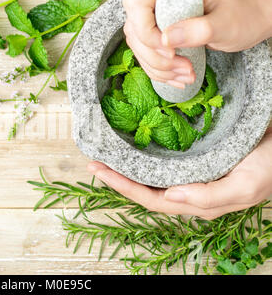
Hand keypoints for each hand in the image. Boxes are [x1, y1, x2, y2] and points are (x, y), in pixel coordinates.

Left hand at [87, 128, 271, 219]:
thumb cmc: (270, 167)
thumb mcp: (245, 185)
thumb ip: (208, 197)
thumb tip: (169, 198)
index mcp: (196, 202)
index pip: (150, 199)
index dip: (122, 187)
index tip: (99, 170)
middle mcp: (188, 192)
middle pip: (145, 189)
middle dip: (118, 178)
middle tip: (93, 162)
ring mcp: (190, 176)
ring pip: (151, 176)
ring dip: (127, 168)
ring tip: (105, 155)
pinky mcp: (194, 160)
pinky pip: (162, 161)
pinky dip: (144, 155)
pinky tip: (133, 146)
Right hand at [122, 0, 271, 88]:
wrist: (247, 20)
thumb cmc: (241, 14)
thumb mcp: (225, 22)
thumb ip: (198, 29)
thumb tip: (165, 40)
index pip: (137, 5)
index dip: (146, 31)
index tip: (169, 50)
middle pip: (135, 29)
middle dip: (155, 56)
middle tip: (182, 67)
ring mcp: (156, 15)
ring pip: (139, 46)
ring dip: (158, 67)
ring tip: (186, 74)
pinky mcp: (157, 32)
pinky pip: (146, 55)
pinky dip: (160, 71)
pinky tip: (178, 77)